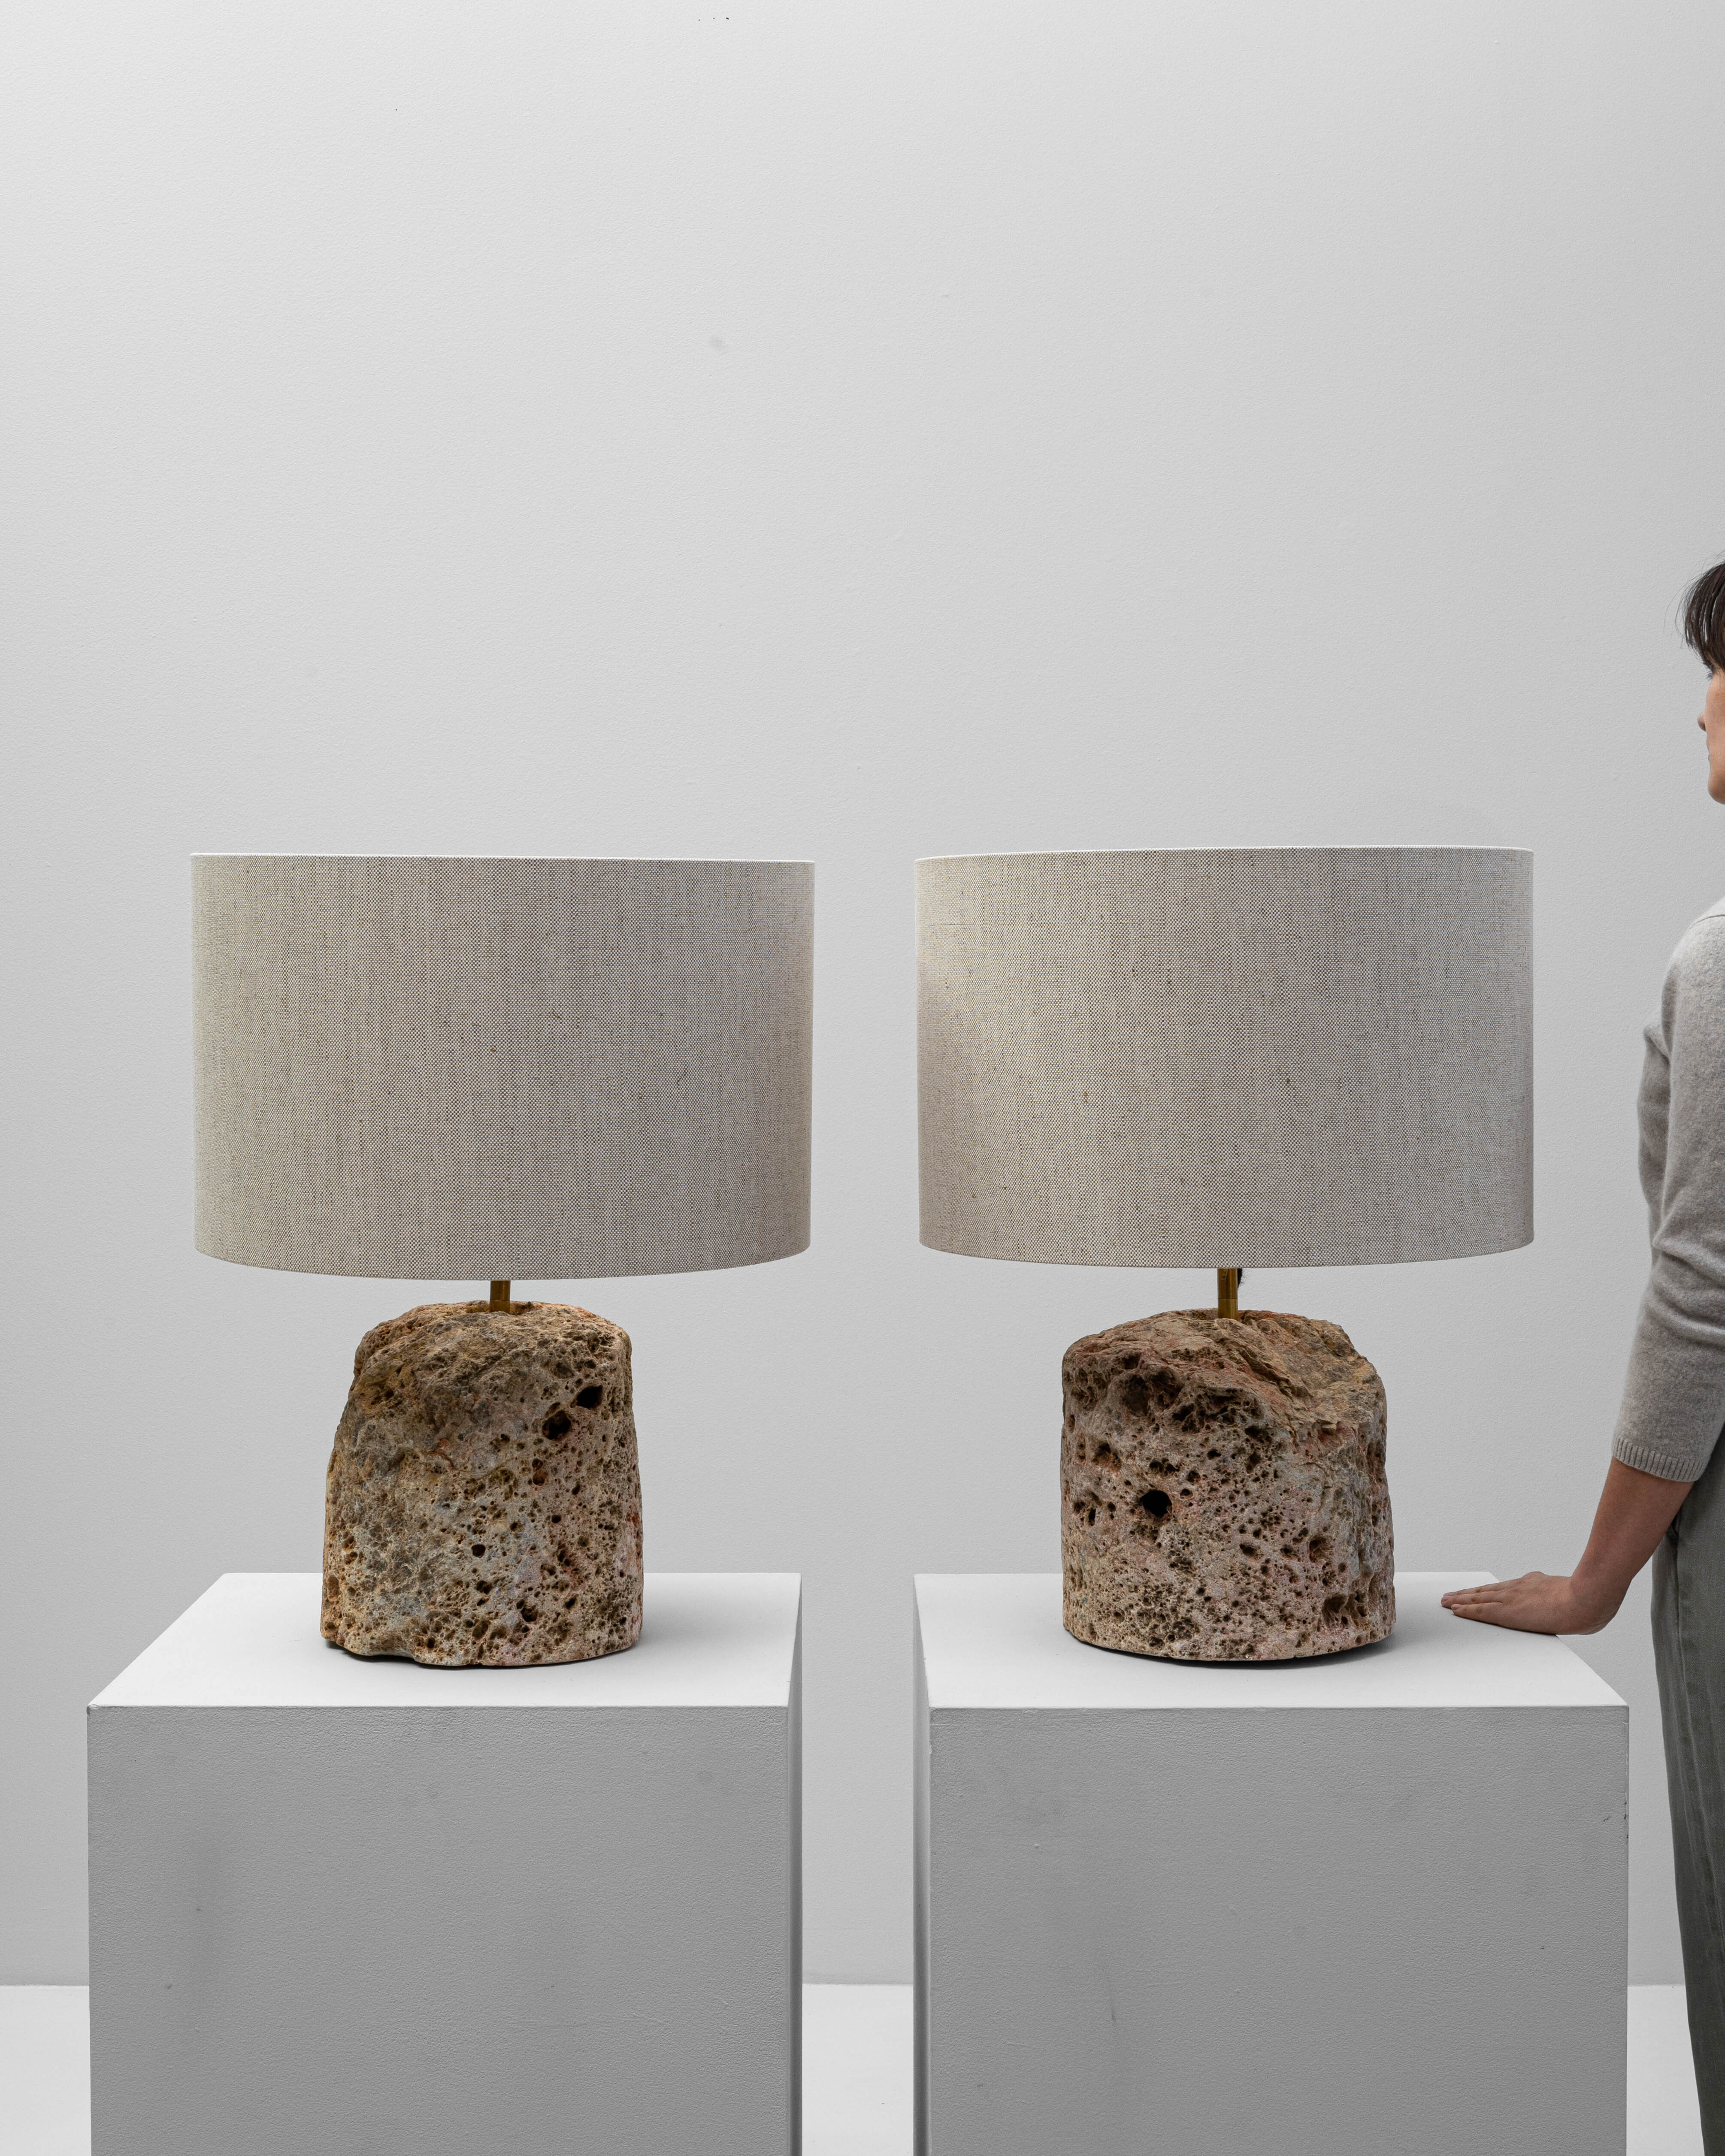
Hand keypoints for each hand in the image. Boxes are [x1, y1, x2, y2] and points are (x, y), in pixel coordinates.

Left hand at [1441, 1573, 1615, 1635]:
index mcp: (1535, 1583)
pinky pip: (1481, 1611)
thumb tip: (1579, 1610)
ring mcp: (1512, 1599)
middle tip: (1451, 1595)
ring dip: (1461, 1600)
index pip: (1506, 1588)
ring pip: (1479, 1599)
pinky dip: (1466, 1610)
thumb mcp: (1574, 1596)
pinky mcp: (1508, 1612)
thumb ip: (1568, 1599)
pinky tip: (1455, 1610)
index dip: (1490, 1591)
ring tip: (1446, 1601)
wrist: (1587, 1599)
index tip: (1479, 1592)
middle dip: (1468, 1594)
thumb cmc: (1589, 1601)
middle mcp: (1519, 1588)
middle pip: (1487, 1591)